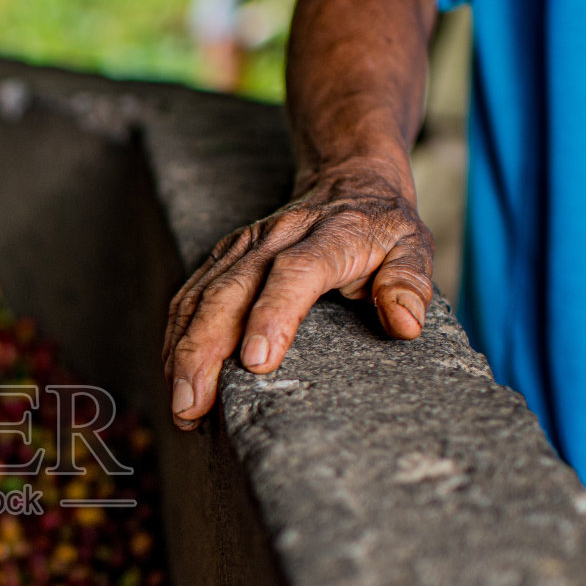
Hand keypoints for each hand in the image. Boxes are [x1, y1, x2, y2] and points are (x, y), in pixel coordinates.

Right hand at [161, 162, 433, 429]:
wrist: (348, 180)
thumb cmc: (381, 228)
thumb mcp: (413, 247)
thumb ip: (410, 283)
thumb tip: (404, 324)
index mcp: (330, 236)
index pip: (294, 273)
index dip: (271, 316)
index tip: (256, 363)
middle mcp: (277, 237)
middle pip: (229, 291)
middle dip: (204, 351)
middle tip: (193, 405)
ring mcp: (243, 246)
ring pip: (201, 297)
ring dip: (182, 352)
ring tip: (180, 406)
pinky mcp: (222, 256)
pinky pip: (189, 297)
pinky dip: (175, 338)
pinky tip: (172, 376)